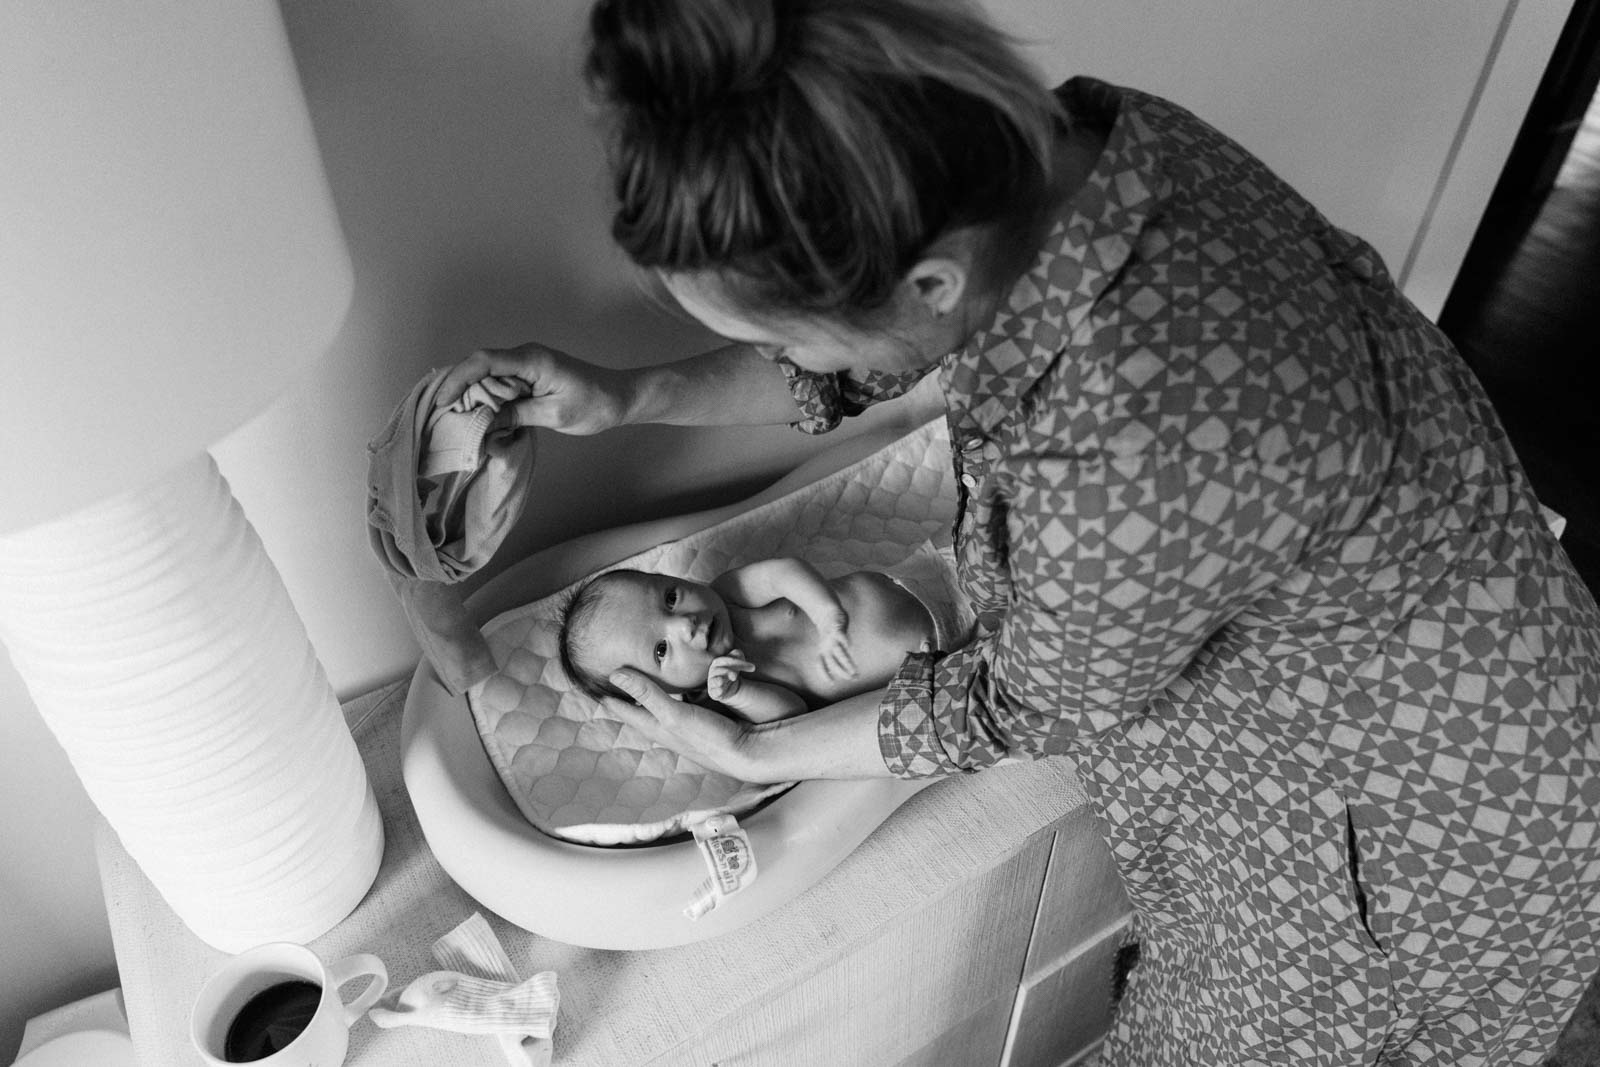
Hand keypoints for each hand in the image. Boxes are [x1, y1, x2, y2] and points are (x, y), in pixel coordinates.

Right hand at [434, 342, 629, 435]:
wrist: (620, 397)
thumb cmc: (594, 405)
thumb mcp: (553, 416)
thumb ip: (516, 415)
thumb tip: (482, 423)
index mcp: (532, 360)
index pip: (485, 361)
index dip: (459, 379)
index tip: (443, 401)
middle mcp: (526, 356)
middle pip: (480, 366)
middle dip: (460, 389)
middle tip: (446, 417)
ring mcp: (527, 364)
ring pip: (488, 375)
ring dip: (473, 396)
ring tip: (459, 420)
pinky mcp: (529, 375)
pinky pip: (501, 382)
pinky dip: (488, 398)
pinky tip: (481, 416)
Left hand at [599, 669, 757, 780]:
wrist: (748, 752)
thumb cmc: (710, 736)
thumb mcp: (674, 714)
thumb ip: (647, 694)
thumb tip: (615, 674)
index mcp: (657, 727)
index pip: (625, 710)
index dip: (610, 699)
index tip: (594, 686)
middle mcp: (668, 727)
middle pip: (640, 711)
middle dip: (626, 698)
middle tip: (612, 684)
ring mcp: (686, 725)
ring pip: (659, 709)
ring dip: (648, 698)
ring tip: (639, 685)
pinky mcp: (704, 720)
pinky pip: (679, 706)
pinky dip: (671, 696)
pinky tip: (679, 693)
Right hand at [706, 651, 754, 701]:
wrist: (730, 686)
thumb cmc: (732, 670)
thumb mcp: (737, 662)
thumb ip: (737, 655)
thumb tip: (738, 653)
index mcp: (718, 662)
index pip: (727, 660)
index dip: (739, 662)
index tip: (753, 668)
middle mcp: (713, 672)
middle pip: (720, 670)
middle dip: (729, 672)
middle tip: (735, 676)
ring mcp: (713, 683)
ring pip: (714, 681)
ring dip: (719, 681)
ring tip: (722, 681)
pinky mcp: (714, 693)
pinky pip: (714, 692)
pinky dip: (717, 691)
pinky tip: (721, 690)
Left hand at [818, 614, 855, 679]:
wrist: (826, 612)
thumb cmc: (829, 632)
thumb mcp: (828, 644)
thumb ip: (832, 656)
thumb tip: (835, 670)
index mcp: (822, 650)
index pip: (821, 665)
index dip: (824, 674)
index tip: (832, 683)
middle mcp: (826, 646)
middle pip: (832, 662)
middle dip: (841, 671)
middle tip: (852, 678)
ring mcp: (831, 637)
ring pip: (839, 652)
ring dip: (846, 662)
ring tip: (855, 670)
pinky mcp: (837, 628)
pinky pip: (840, 636)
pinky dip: (845, 641)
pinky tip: (849, 646)